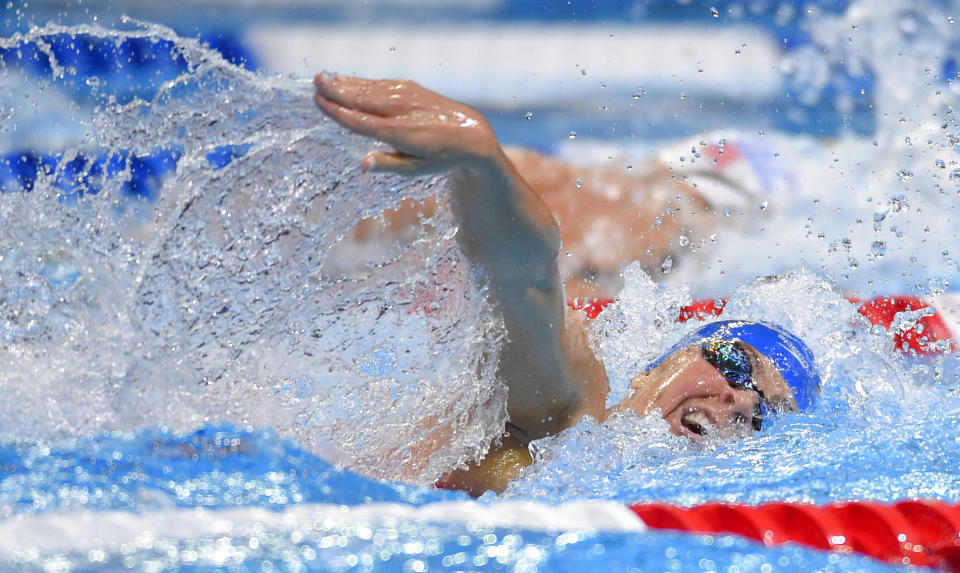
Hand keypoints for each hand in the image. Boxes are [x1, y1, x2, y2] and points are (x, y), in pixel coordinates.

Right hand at [314, 74, 500, 174]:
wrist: (470, 133)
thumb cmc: (440, 157)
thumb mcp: (416, 170)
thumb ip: (388, 165)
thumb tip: (363, 163)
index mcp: (398, 133)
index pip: (360, 121)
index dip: (337, 111)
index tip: (318, 102)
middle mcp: (400, 111)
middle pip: (361, 99)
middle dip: (336, 90)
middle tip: (314, 82)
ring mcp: (406, 96)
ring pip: (369, 88)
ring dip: (345, 83)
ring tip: (324, 78)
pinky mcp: (411, 88)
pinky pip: (381, 83)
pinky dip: (363, 81)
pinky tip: (348, 79)